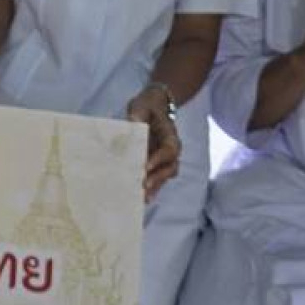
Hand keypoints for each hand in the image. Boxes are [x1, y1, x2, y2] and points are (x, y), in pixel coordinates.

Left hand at [126, 85, 181, 200]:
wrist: (152, 107)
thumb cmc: (148, 106)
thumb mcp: (142, 106)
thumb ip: (138, 114)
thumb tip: (132, 122)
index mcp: (170, 135)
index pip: (169, 150)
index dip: (159, 159)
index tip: (145, 167)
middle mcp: (171, 150)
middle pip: (170, 167)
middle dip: (157, 178)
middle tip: (143, 186)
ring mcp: (165, 159)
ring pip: (165, 176)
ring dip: (155, 186)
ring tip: (142, 197)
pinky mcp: (157, 164)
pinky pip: (157, 178)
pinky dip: (151, 188)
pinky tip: (141, 198)